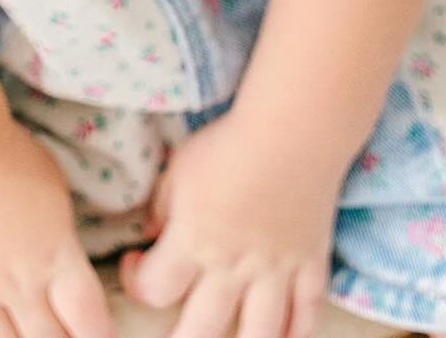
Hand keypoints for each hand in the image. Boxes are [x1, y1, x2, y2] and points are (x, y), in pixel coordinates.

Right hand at [0, 119, 119, 337]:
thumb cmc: (8, 154)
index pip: (89, 319)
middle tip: (58, 335)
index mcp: (58, 256)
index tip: (98, 334)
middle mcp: (23, 285)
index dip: (99, 336)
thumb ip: (61, 237)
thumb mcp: (54, 192)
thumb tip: (65, 262)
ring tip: (22, 337)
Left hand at [116, 112, 340, 337]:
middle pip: (201, 331)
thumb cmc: (229, 142)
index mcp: (193, 242)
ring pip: (260, 335)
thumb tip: (153, 233)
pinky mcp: (311, 264)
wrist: (293, 129)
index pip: (153, 289)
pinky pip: (308, 313)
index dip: (135, 282)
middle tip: (175, 331)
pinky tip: (286, 337)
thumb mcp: (179, 167)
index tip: (135, 262)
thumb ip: (161, 205)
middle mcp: (233, 268)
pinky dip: (298, 331)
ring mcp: (276, 272)